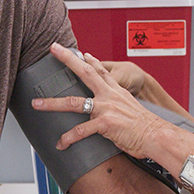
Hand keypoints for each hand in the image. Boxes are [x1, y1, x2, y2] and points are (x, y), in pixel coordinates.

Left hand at [32, 43, 177, 158]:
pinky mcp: (104, 123)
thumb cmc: (147, 128)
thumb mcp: (133, 110)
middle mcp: (109, 96)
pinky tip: (61, 143)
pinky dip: (68, 138)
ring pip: (73, 102)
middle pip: (84, 72)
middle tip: (53, 50)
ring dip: (52, 104)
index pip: (101, 70)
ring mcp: (105, 108)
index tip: (81, 53)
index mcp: (117, 91)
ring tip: (36, 104)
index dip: (90, 60)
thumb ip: (120, 107)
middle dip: (67, 59)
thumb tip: (115, 113)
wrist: (157, 136)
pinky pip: (80, 131)